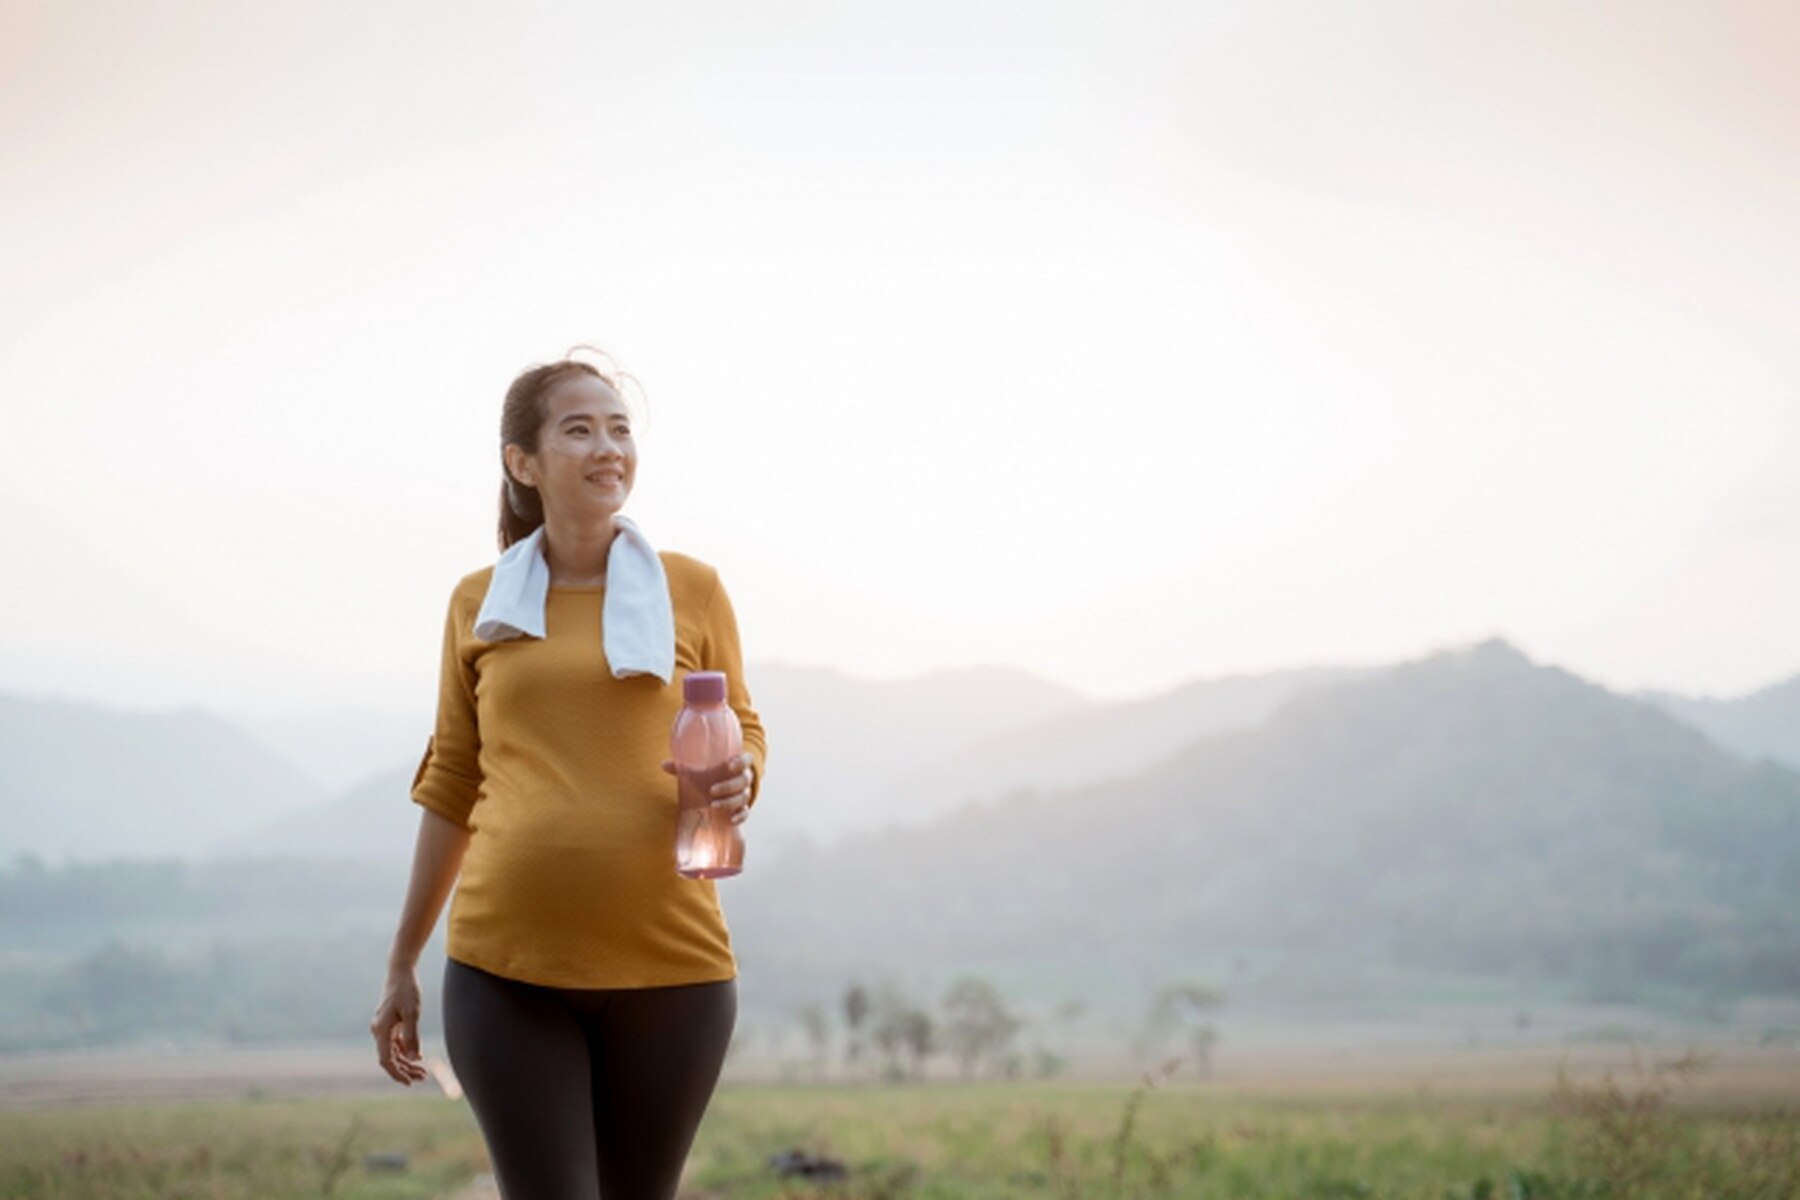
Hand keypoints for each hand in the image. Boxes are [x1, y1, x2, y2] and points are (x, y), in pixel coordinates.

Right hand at [371, 965, 428, 1085]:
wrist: (400, 971)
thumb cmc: (407, 991)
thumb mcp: (412, 1014)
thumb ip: (412, 1037)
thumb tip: (413, 1059)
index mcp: (381, 1031)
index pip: (386, 1060)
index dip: (397, 1073)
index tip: (409, 1083)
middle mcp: (378, 1031)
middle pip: (390, 1058)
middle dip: (405, 1070)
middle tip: (423, 1077)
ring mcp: (383, 1028)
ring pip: (393, 1052)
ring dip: (406, 1062)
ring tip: (423, 1071)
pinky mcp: (388, 1023)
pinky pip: (395, 1043)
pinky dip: (405, 1051)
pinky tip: (417, 1056)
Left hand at [660, 752, 754, 825]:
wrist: (722, 789)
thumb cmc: (712, 776)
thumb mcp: (701, 770)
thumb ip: (685, 768)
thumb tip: (663, 765)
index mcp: (738, 765)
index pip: (747, 760)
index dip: (741, 762)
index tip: (729, 766)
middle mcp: (744, 779)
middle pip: (744, 781)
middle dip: (729, 786)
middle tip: (712, 790)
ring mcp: (745, 794)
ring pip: (743, 798)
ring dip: (730, 802)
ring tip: (714, 806)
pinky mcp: (743, 809)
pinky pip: (745, 813)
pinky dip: (740, 817)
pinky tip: (730, 820)